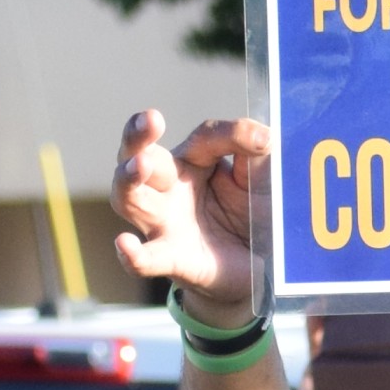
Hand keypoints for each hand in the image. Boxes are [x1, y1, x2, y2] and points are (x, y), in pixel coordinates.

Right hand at [113, 110, 264, 322]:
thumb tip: (262, 136)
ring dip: (130, 180)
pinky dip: (133, 254)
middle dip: (138, 136)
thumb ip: (257, 157)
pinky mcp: (172, 259)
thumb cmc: (252, 216)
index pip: (203, 138)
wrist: (257, 269)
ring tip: (140, 167)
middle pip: (140, 154)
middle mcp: (169, 187)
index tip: (263, 140)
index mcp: (193, 161)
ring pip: (130, 198)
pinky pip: (146, 258)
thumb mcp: (263, 182)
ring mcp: (164, 223)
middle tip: (151, 120)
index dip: (230, 135)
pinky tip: (125, 245)